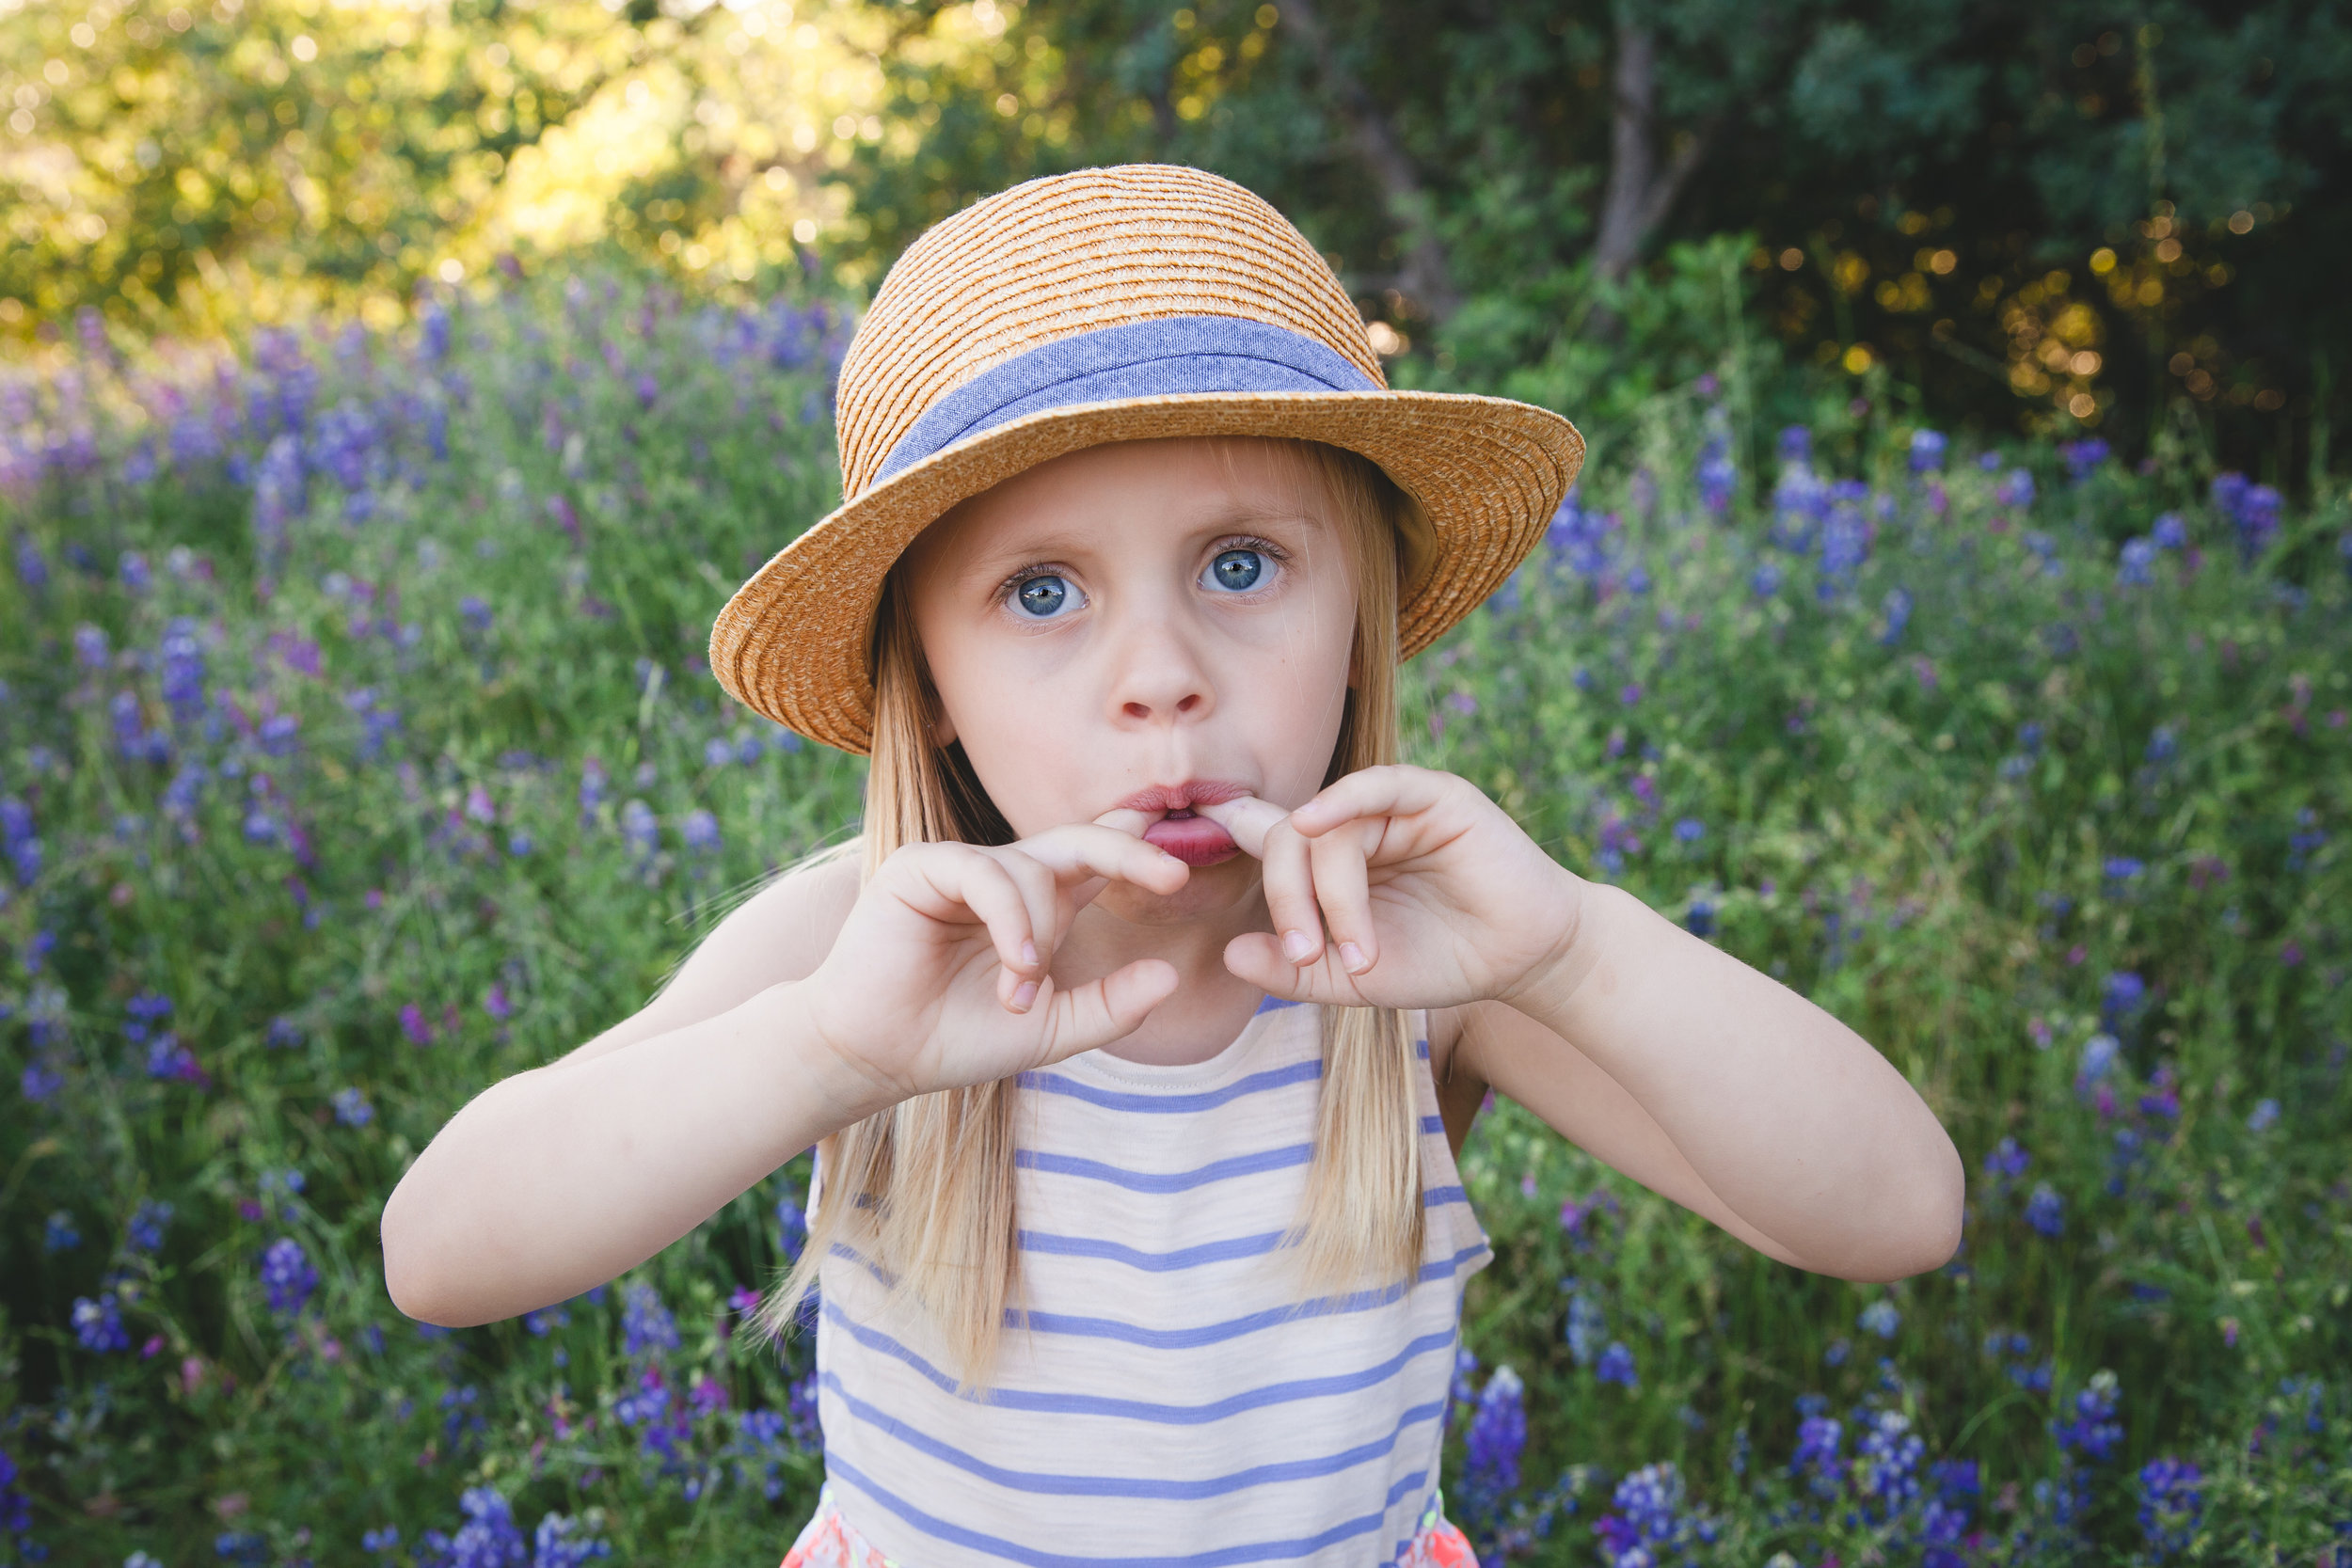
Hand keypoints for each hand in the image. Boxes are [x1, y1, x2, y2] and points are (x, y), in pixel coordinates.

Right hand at [803, 827, 1188, 1104]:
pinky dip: (1011, 922)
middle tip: (1173, 874)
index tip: (1187, 860)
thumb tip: (1171, 975)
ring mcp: (963, 867)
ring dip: (1039, 936)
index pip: (1098, 861)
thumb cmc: (956, 1040)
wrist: (878, 1057)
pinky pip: (988, 875)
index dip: (1139, 849)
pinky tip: (1015, 968)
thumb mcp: (1050, 1030)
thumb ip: (1110, 1007)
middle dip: (1131, 852)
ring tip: (1021, 993)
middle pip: (1083, 841)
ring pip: (1035, 871)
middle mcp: (1007, 878)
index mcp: (1041, 907)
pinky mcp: (923, 867)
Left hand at [1196, 764, 1588, 1011]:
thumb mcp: (1355, 979)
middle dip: (1285, 899)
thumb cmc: (1441, 961)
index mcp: (1325, 861)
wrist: (1524, 959)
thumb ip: (1295, 970)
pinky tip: (1319, 825)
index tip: (1157, 850)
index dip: (1216, 838)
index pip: (1262, 841)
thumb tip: (1229, 954)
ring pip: (1327, 831)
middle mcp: (1349, 826)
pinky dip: (1343, 801)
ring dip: (1333, 896)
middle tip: (1305, 954)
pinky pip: (1375, 785)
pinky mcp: (1432, 795)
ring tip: (1358, 954)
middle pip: (1283, 840)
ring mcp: (1388, 806)